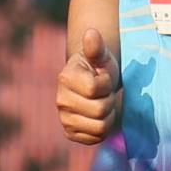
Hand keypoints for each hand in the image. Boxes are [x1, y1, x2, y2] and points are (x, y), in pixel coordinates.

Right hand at [56, 28, 116, 144]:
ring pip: (100, 126)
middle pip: (100, 110)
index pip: (94, 89)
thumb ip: (96, 47)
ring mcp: (64, 118)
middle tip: (105, 93)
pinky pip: (95, 138)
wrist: (92, 84)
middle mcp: (61, 100)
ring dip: (109, 115)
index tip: (102, 77)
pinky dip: (103, 130)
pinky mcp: (71, 133)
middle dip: (109, 100)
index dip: (106, 83)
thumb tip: (90, 32)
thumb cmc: (98, 67)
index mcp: (65, 78)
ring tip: (103, 104)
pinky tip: (100, 117)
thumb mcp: (101, 55)